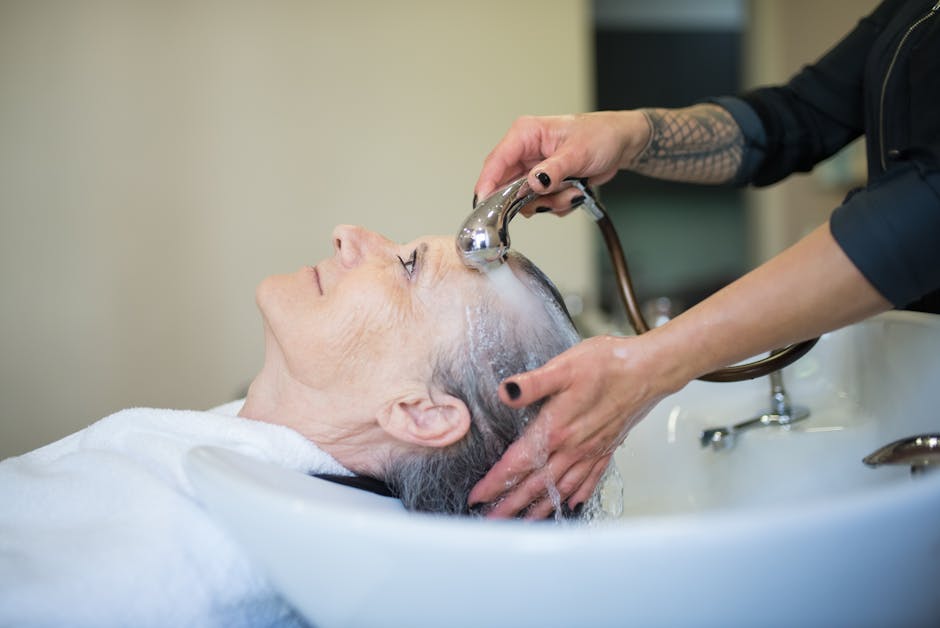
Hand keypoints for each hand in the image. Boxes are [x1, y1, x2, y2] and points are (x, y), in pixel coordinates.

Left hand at [467, 334, 678, 518]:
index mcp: (556, 429)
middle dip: (510, 505)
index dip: (495, 482)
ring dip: (540, 508)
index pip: (518, 463)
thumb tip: (505, 392)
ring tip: (523, 522)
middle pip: (535, 484)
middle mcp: (573, 447)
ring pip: (560, 488)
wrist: (648, 369)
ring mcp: (591, 451)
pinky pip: (588, 480)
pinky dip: (577, 495)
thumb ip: (532, 383)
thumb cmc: (607, 364)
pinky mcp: (607, 448)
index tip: (477, 497)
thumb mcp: (564, 366)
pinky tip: (570, 505)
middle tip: (490, 521)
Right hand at [473, 111, 649, 213]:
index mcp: (526, 134)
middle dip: (531, 198)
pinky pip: (541, 203)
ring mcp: (534, 169)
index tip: (485, 206)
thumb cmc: (601, 135)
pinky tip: (574, 192)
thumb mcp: (577, 153)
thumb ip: (553, 170)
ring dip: (550, 202)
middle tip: (551, 198)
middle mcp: (525, 152)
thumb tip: (533, 184)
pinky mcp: (544, 182)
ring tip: (573, 190)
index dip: (487, 185)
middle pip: (507, 186)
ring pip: (526, 200)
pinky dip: (558, 204)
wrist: (621, 143)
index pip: (496, 162)